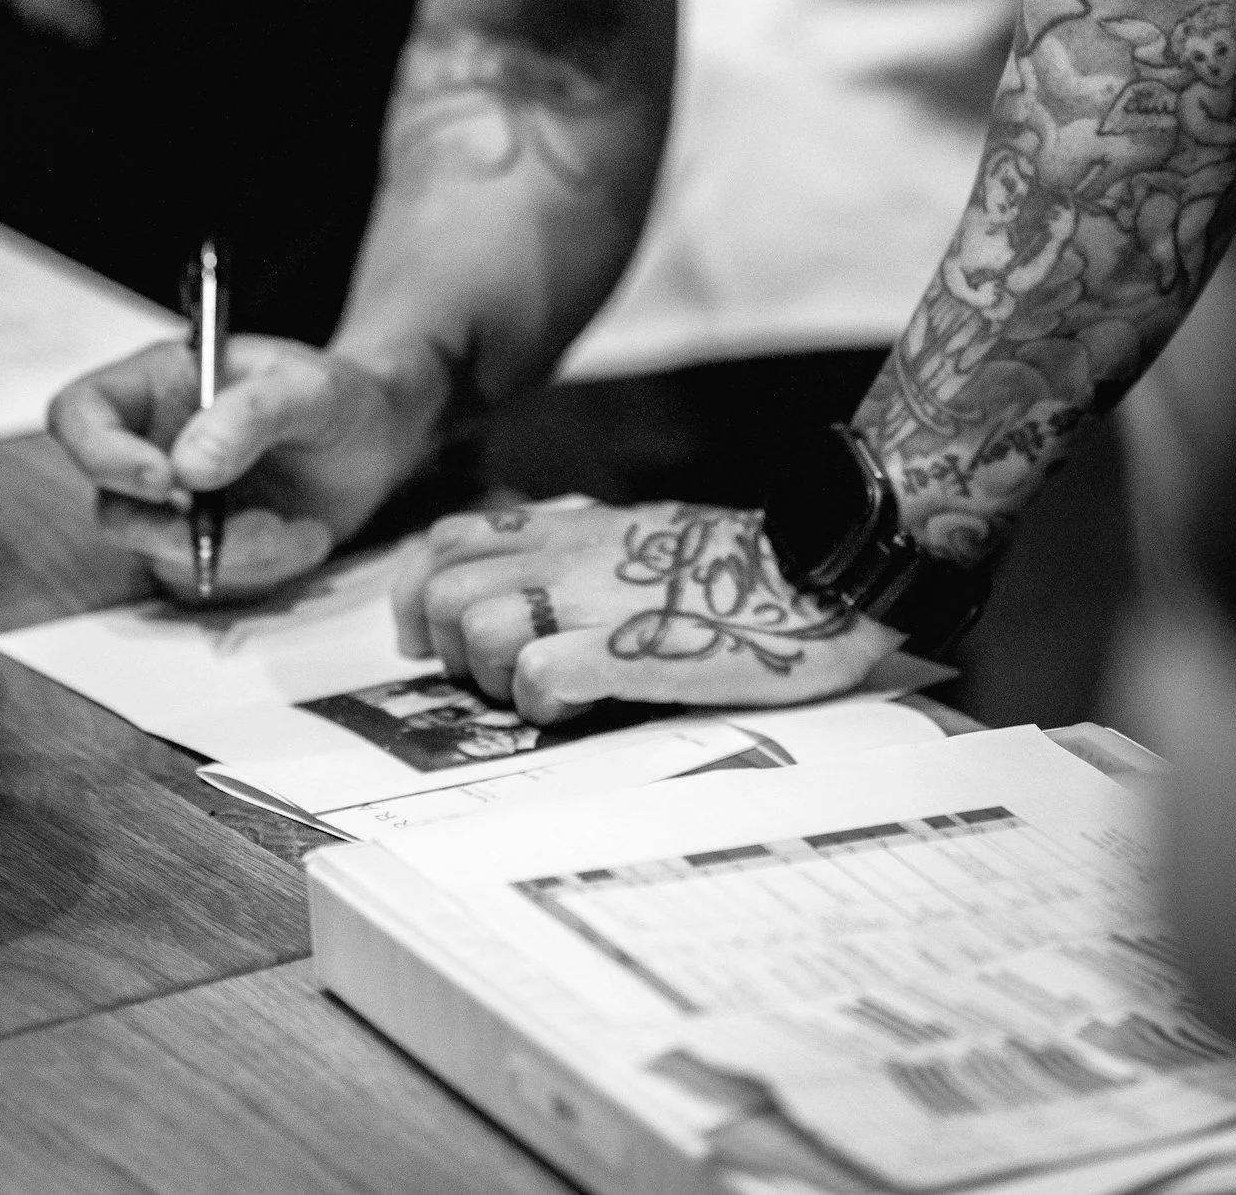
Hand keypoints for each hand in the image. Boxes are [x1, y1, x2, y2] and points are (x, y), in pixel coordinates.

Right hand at [47, 335, 437, 599]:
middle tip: (259, 523)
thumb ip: (251, 415)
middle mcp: (150, 445)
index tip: (166, 481)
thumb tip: (186, 470)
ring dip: (235, 556)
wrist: (381, 438)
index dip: (100, 452)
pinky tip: (305, 537)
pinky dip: (260, 573)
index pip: (79, 414)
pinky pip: (206, 584)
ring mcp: (174, 505)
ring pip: (160, 557)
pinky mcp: (204, 550)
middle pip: (112, 506)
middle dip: (182, 531)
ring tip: (297, 527)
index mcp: (156, 384)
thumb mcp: (309, 388)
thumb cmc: (339, 395)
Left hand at [392, 499, 899, 721]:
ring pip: (478, 632)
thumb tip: (523, 589)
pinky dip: (541, 701)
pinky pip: (537, 673)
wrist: (818, 566)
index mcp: (569, 528)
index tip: (429, 638)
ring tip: (550, 694)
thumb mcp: (640, 537)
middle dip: (450, 650)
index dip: (417, 595)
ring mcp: (594, 599)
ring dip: (496, 678)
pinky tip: (580, 707)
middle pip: (444, 595)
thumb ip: (577, 555)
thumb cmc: (738, 570)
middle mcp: (567, 555)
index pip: (446, 542)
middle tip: (498, 679)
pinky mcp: (628, 649)